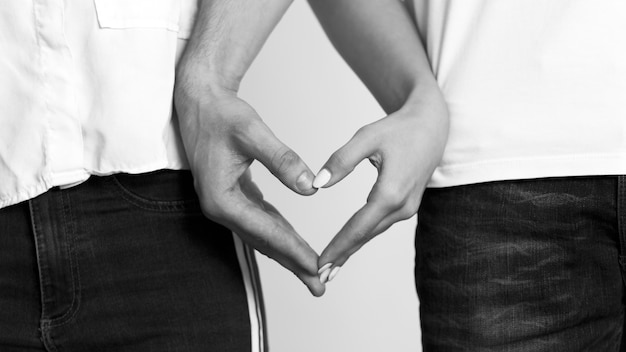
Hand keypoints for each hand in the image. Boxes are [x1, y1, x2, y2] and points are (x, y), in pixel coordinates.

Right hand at [174, 80, 324, 296]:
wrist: (199, 101)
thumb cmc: (221, 114)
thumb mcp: (252, 132)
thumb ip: (282, 160)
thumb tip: (310, 188)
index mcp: (221, 198)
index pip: (265, 231)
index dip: (293, 250)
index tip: (316, 266)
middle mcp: (220, 208)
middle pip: (263, 242)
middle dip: (292, 264)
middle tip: (319, 286)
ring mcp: (225, 204)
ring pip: (262, 235)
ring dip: (287, 253)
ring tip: (311, 272)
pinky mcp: (233, 196)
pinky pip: (260, 221)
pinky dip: (278, 233)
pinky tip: (292, 241)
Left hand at [315, 95, 448, 283]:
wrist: (433, 125)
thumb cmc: (399, 128)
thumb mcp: (367, 137)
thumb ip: (341, 161)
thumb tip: (318, 185)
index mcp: (391, 192)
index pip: (358, 227)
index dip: (337, 247)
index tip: (320, 264)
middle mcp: (402, 206)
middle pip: (365, 236)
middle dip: (342, 256)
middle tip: (320, 277)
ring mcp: (408, 208)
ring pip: (373, 233)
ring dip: (352, 249)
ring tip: (330, 268)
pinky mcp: (408, 206)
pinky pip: (381, 225)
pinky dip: (363, 237)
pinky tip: (350, 246)